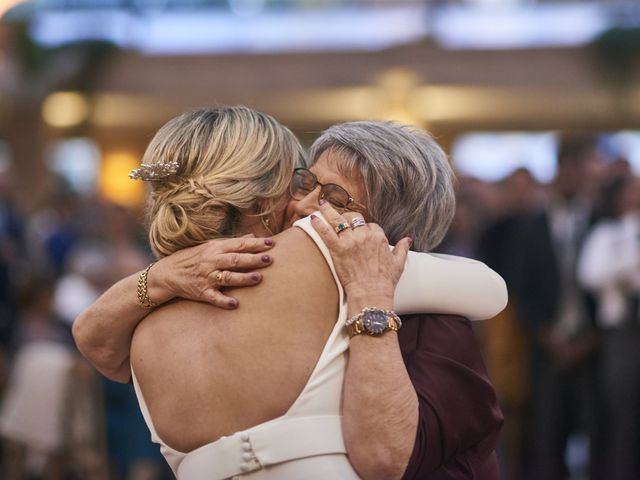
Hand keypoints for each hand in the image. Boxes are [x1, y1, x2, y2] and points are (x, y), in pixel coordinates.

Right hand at [148, 234, 274, 308]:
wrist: (167, 273)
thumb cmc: (193, 258)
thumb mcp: (210, 246)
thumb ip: (232, 243)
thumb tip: (253, 236)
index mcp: (215, 249)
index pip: (238, 245)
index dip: (255, 244)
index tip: (271, 244)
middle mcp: (212, 262)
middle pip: (235, 260)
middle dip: (252, 259)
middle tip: (269, 259)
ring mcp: (206, 277)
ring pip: (227, 277)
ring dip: (242, 278)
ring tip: (258, 278)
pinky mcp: (201, 292)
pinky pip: (213, 297)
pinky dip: (223, 301)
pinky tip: (235, 304)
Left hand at [310, 202, 411, 304]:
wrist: (371, 293)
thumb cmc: (385, 281)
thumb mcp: (398, 263)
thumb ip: (402, 248)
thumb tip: (408, 239)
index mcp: (379, 237)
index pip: (370, 225)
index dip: (364, 228)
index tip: (360, 231)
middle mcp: (365, 235)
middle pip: (353, 219)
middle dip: (346, 217)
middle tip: (339, 217)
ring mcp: (351, 241)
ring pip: (338, 220)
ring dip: (328, 211)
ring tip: (321, 203)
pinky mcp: (338, 249)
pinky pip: (326, 233)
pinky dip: (319, 224)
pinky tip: (313, 218)